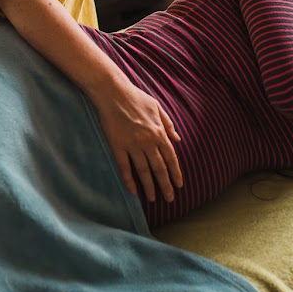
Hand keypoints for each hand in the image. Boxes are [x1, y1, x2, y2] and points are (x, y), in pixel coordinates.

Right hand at [92, 82, 183, 202]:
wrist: (113, 92)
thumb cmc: (136, 97)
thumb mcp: (157, 107)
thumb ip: (168, 124)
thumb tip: (178, 139)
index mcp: (159, 132)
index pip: (171, 158)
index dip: (175, 173)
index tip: (179, 185)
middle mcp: (148, 141)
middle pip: (159, 168)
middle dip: (165, 185)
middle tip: (170, 199)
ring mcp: (132, 144)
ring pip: (143, 171)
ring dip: (149, 187)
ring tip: (152, 199)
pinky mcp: (117, 146)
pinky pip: (125, 167)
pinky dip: (129, 180)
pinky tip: (133, 191)